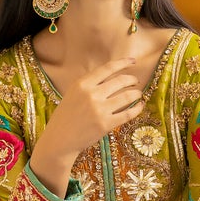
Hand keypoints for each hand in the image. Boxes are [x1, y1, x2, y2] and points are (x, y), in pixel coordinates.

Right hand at [30, 58, 145, 194]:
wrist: (60, 139)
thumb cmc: (66, 116)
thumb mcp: (73, 93)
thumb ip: (89, 84)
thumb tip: (111, 74)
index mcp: (82, 84)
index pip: (107, 68)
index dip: (123, 63)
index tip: (133, 61)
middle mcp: (91, 94)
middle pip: (120, 81)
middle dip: (132, 79)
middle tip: (135, 81)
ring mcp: (99, 110)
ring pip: (127, 96)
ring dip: (136, 93)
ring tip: (138, 94)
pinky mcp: (105, 124)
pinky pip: (128, 114)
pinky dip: (137, 109)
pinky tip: (140, 106)